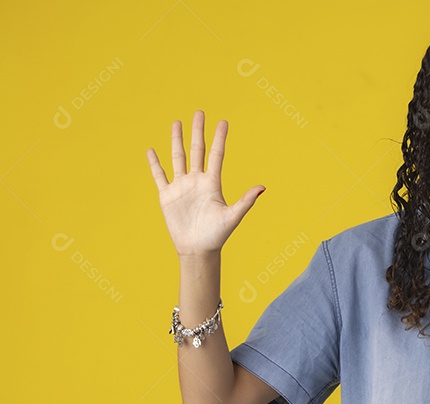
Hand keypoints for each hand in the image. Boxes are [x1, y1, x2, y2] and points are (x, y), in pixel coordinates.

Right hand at [147, 109, 263, 256]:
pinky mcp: (167, 196)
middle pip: (197, 150)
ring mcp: (182, 187)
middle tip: (199, 112)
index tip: (223, 121)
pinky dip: (155, 164)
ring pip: (178, 158)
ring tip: (176, 122)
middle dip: (198, 131)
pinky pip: (159, 176)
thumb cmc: (217, 235)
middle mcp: (197, 181)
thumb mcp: (233, 216)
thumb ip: (246, 201)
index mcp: (213, 183)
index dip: (219, 138)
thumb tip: (263, 188)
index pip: (216, 155)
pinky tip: (151, 150)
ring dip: (176, 140)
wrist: (198, 250)